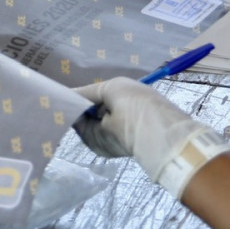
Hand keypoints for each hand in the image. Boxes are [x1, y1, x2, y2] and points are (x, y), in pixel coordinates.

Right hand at [74, 78, 229, 197]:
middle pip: (101, 100)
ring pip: (116, 110)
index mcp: (111, 86)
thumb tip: (79, 123)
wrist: (171, 140)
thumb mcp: (101, 133)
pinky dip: (123, 128)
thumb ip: (85, 129)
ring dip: (107, 124)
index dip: (70, 103)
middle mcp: (128, 87)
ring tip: (105, 140)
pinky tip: (124, 142)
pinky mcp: (155, 111)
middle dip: (91, 116)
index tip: (58, 113)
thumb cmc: (131, 131)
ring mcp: (143, 98)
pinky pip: (131, 118)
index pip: (84, 93)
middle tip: (82, 132)